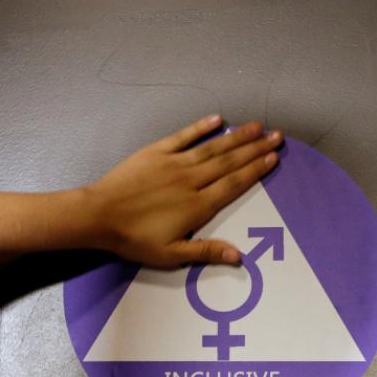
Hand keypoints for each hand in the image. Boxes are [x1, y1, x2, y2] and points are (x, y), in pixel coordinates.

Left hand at [79, 115, 281, 267]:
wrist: (98, 216)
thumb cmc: (134, 239)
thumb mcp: (170, 254)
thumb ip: (206, 252)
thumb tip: (240, 256)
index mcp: (198, 206)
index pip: (234, 184)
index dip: (256, 170)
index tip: (274, 158)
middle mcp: (192, 180)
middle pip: (230, 162)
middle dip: (255, 148)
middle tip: (277, 136)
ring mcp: (174, 163)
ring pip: (213, 147)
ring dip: (237, 136)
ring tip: (257, 126)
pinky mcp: (156, 152)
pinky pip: (183, 136)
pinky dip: (201, 127)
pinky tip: (217, 119)